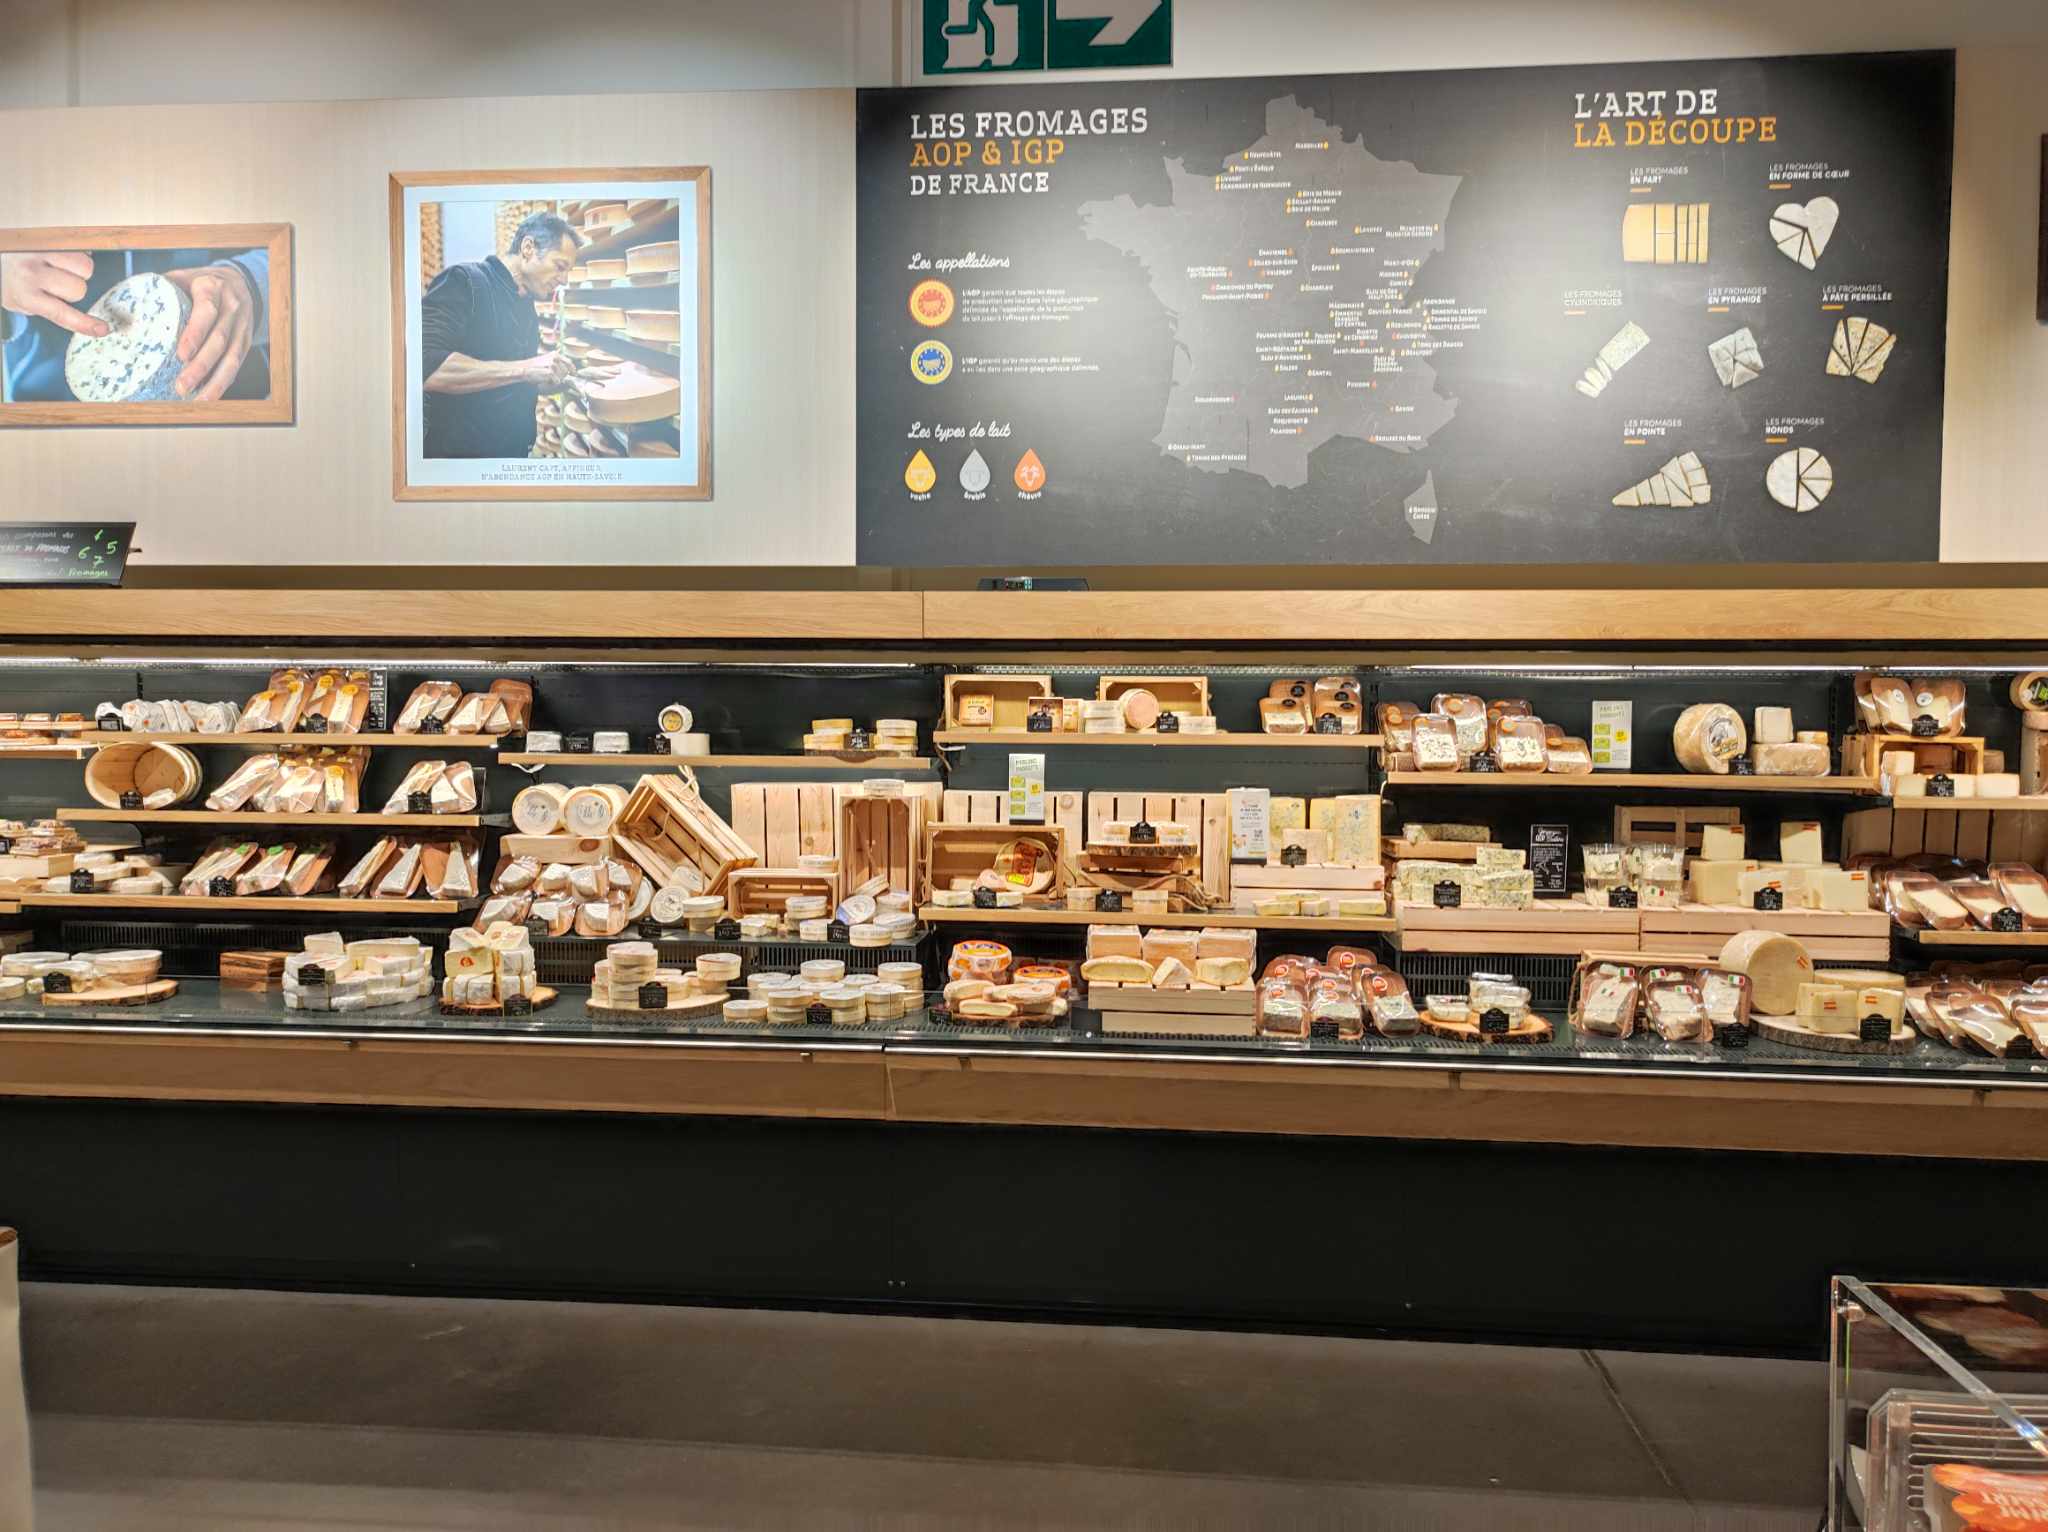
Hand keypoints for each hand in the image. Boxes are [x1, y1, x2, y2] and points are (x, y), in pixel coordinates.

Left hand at [0, 252, 107, 337]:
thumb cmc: (9, 280)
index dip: (84, 323)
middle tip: (56, 285)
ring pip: (85, 267)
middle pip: (78, 289)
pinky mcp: (47, 237)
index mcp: (25, 295)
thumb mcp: (20, 302)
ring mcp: (40, 252)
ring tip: (60, 268)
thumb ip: (46, 309)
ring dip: (79, 270)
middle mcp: (32, 273)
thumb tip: (77, 316)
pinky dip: (77, 254)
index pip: (61, 313)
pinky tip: (61, 255)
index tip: (102, 328)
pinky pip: (79, 248)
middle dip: (72, 290)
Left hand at [164, 263, 256, 399]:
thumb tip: (128, 308)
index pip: (207, 312)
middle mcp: (231, 308)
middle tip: (182, 385)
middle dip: (201, 366)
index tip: (181, 354)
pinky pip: (236, 365)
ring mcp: (242, 327)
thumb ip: (162, 291)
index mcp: (212, 288)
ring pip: (232, 358)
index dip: (195, 334)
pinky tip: (209, 396)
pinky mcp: (246, 342)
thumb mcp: (182, 277)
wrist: (239, 281)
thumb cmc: (201, 282)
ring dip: (215, 382)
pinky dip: (223, 383)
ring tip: (198, 399)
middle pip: (219, 341)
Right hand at [524, 352, 575, 386]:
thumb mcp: (547, 361)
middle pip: (566, 371)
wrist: (523, 369)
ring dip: (556, 380)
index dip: (572, 369)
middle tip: (552, 378)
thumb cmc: (535, 367)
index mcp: (555, 354)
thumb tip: (569, 371)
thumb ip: (558, 364)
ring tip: (547, 378)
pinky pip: (557, 381)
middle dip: (561, 377)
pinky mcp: (550, 371)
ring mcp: (553, 364)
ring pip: (562, 377)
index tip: (574, 374)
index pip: (569, 362)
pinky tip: (546, 380)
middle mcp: (555, 358)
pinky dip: (552, 383)